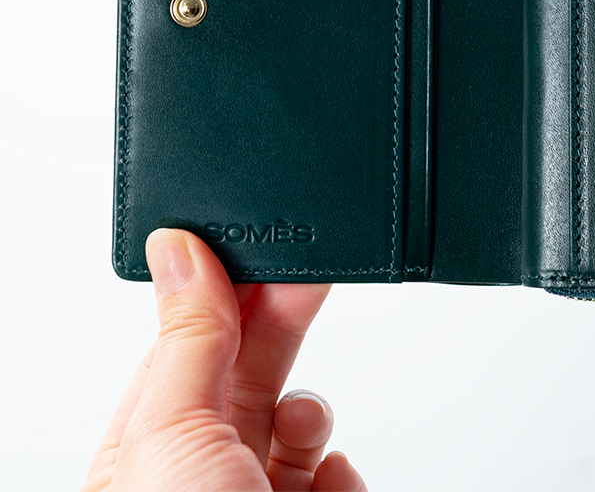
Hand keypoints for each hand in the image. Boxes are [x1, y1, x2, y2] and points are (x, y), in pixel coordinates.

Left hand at [83, 229, 366, 491]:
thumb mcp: (174, 436)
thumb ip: (189, 340)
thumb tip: (179, 250)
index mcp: (138, 460)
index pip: (183, 351)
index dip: (221, 293)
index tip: (254, 244)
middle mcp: (197, 476)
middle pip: (246, 370)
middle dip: (278, 320)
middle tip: (307, 270)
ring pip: (296, 418)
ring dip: (309, 412)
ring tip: (305, 424)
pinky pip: (336, 467)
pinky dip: (339, 468)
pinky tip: (327, 482)